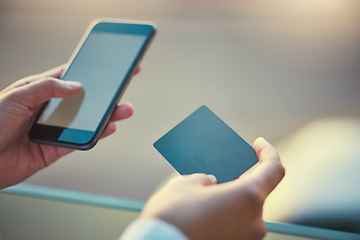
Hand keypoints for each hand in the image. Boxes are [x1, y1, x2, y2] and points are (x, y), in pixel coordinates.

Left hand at [0, 65, 139, 188]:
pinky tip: (108, 127)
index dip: (90, 72)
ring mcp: (54, 128)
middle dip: (105, 95)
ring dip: (106, 115)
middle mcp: (49, 109)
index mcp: (38, 90)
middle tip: (123, 87)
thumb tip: (76, 85)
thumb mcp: (17, 96)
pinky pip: (80, 140)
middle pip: (83, 100)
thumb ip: (47, 88)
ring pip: (86, 120)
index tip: (109, 66)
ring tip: (124, 109)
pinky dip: (96, 135)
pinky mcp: (56, 148)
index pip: (69, 77)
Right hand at [140, 137, 284, 239]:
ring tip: (207, 195)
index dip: (268, 152)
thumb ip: (204, 179)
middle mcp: (255, 221)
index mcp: (248, 197)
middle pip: (255, 192)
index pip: (273, 169)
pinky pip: (235, 227)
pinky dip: (225, 216)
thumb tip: (210, 183)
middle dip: (238, 181)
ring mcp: (246, 239)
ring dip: (230, 201)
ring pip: (243, 212)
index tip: (258, 144)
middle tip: (219, 173)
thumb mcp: (186, 185)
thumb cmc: (173, 216)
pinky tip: (205, 213)